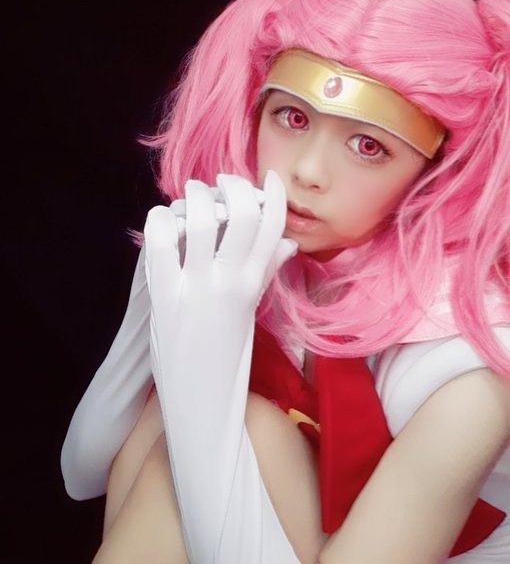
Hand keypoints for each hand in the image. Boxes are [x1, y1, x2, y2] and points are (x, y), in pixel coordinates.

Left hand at [142, 171, 296, 560]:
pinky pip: (159, 240)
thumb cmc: (229, 355)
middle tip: (222, 183)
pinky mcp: (164, 297)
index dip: (273, 195)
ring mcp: (196, 289)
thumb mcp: (252, 311)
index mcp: (255, 286)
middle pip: (240, 213)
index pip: (273, 227)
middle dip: (232, 186)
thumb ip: (266, 272)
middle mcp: (230, 283)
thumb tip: (290, 242)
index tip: (269, 179)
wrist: (201, 400)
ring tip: (190, 196)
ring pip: (198, 217)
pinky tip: (162, 221)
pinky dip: (159, 219)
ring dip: (194, 196)